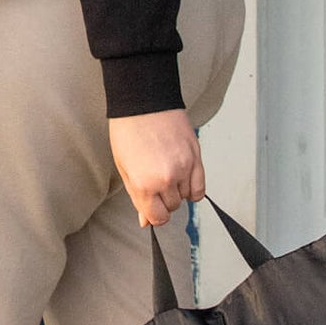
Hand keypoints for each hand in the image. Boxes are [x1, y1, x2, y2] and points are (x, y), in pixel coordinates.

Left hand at [108, 108, 203, 226]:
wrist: (143, 104)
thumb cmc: (128, 132)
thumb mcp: (125, 169)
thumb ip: (137, 197)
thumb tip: (145, 221)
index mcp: (144, 185)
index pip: (157, 217)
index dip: (154, 215)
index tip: (152, 208)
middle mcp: (166, 179)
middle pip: (172, 207)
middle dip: (164, 200)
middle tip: (156, 182)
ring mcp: (183, 168)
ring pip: (186, 197)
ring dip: (178, 191)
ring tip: (167, 172)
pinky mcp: (196, 157)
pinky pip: (200, 187)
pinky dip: (193, 188)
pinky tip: (184, 179)